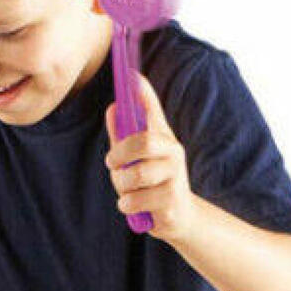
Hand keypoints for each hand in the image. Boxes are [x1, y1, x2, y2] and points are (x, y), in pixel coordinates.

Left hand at [105, 74, 194, 241]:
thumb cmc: (151, 183)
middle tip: (112, 163)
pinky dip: (127, 205)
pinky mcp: (172, 200)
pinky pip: (134, 200)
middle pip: (144, 142)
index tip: (130, 74)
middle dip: (120, 154)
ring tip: (129, 191)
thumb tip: (112, 108)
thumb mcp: (135, 159)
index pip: (152, 110)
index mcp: (162, 138)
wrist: (178, 216)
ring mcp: (175, 175)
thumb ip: (123, 135)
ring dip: (122, 186)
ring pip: (134, 175)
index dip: (142, 92)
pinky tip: (136, 206)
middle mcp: (173, 151)